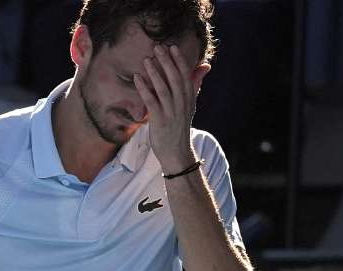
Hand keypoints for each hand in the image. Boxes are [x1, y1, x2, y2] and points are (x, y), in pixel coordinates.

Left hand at [133, 44, 210, 173]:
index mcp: (189, 98)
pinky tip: (137, 78)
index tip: (172, 47)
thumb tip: (205, 65)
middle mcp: (182, 103)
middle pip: (175, 79)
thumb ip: (194, 84)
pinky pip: (151, 102)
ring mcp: (171, 112)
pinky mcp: (160, 120)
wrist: (176, 152)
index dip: (179, 60)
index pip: (186, 75)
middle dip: (167, 62)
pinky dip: (144, 89)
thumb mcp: (190, 104)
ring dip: (155, 73)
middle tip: (158, 47)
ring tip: (147, 59)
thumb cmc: (180, 126)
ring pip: (163, 89)